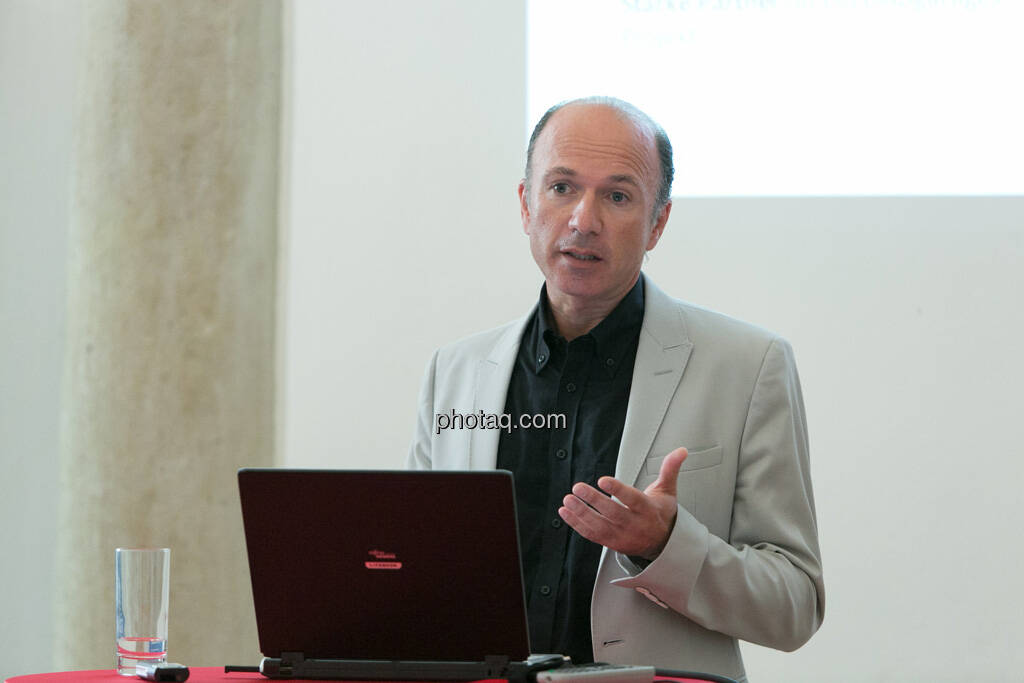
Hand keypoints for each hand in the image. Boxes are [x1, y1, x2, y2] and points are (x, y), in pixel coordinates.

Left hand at [558, 447, 687, 559]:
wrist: (663, 543)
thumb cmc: (661, 513)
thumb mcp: (668, 490)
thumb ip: (670, 469)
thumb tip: (681, 450)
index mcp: (649, 510)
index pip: (633, 500)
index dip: (618, 490)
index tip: (603, 480)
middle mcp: (635, 525)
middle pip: (613, 513)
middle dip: (594, 501)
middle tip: (578, 487)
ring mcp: (622, 536)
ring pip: (599, 526)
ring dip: (581, 513)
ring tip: (568, 499)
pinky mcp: (612, 543)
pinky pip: (592, 535)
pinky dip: (577, 524)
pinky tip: (565, 512)